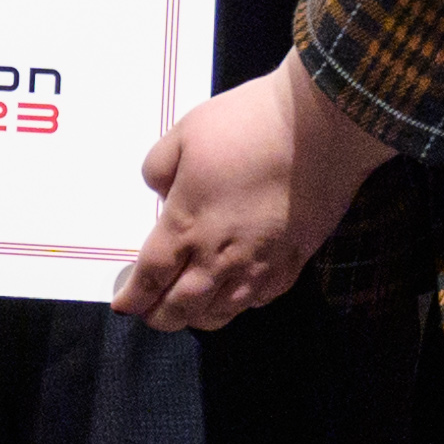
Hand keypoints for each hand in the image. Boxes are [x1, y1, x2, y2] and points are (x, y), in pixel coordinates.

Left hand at [115, 56, 387, 332]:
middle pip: (182, 309)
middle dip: (160, 316)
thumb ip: (159, 169)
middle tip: (152, 311)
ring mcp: (259, 268)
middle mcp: (219, 260)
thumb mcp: (183, 134)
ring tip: (189, 308)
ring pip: (221, 314)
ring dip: (198, 316)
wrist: (320, 127)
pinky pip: (257, 301)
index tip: (122, 305)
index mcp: (185, 228)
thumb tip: (162, 193)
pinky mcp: (293, 265)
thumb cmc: (246, 126)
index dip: (133, 298)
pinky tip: (234, 292)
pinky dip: (238, 304)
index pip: (150, 279)